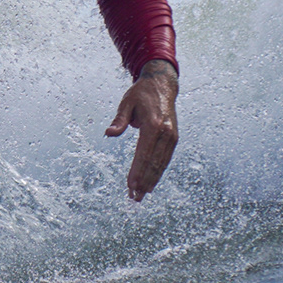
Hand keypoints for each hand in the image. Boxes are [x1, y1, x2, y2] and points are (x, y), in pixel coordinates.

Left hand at [105, 59, 178, 201]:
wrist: (163, 84)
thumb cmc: (141, 94)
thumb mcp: (126, 103)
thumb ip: (119, 120)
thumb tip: (109, 134)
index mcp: (153, 125)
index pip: (144, 154)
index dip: (137, 172)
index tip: (130, 185)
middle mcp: (165, 133)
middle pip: (153, 163)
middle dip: (144, 181)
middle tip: (135, 197)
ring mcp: (172, 136)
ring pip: (161, 164)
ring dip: (151, 181)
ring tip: (142, 195)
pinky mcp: (174, 138)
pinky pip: (165, 159)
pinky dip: (158, 172)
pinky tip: (152, 183)